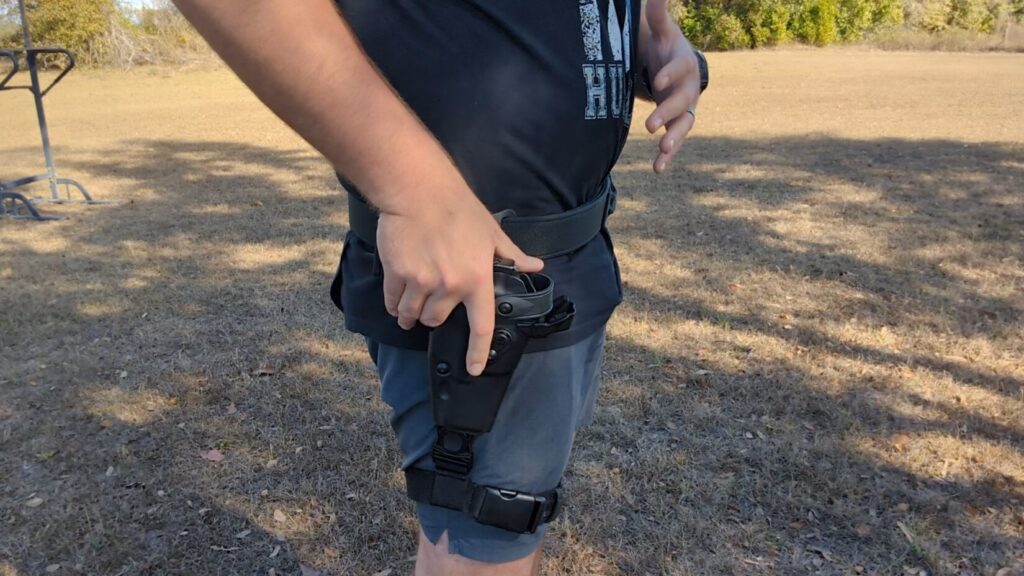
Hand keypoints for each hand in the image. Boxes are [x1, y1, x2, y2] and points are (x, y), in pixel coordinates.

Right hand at [376, 185, 543, 375]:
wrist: (419, 191)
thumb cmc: (459, 209)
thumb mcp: (492, 233)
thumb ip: (512, 256)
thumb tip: (535, 267)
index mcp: (477, 279)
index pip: (481, 325)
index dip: (477, 352)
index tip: (473, 369)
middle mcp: (450, 285)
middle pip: (436, 321)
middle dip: (433, 315)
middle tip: (432, 301)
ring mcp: (422, 281)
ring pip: (412, 314)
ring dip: (410, 313)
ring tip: (410, 303)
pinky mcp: (398, 274)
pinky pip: (392, 302)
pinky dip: (393, 303)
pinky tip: (396, 294)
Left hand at [642, 0, 700, 173]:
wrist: (681, 70)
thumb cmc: (668, 50)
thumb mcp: (664, 34)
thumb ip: (659, 17)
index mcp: (685, 65)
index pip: (679, 69)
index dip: (669, 74)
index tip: (657, 80)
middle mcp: (689, 90)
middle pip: (681, 102)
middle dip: (667, 113)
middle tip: (650, 124)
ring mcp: (685, 110)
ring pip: (683, 126)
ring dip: (673, 139)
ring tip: (662, 149)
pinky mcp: (678, 126)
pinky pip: (675, 142)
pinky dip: (667, 156)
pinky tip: (657, 169)